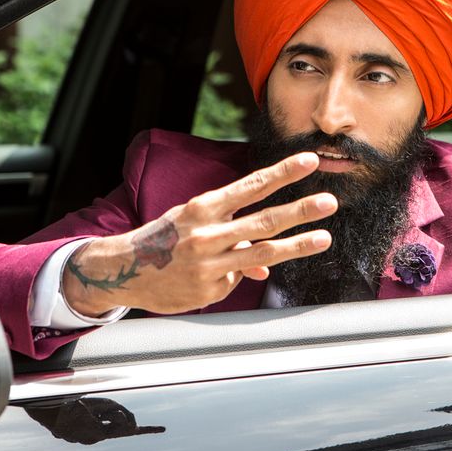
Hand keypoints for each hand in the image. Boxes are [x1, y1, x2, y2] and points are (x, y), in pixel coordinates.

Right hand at [62, 152, 335, 315]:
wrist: (122, 270)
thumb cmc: (164, 239)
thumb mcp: (192, 223)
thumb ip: (231, 232)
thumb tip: (264, 264)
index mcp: (203, 207)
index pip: (251, 186)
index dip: (282, 173)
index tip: (309, 161)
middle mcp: (209, 233)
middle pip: (264, 220)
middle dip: (300, 210)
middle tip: (329, 201)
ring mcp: (211, 264)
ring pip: (262, 253)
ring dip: (297, 246)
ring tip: (324, 238)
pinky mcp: (210, 289)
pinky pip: (236, 280)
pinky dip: (236, 275)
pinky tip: (213, 274)